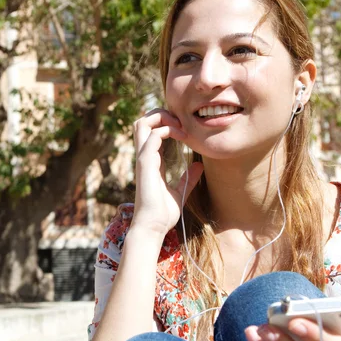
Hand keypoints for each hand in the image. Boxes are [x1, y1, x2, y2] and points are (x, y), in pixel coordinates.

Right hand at [131, 108, 203, 235]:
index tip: (185, 129)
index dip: (165, 123)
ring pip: (142, 123)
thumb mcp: (180, 192)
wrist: (154, 227)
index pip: (151, 131)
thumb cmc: (164, 213)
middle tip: (180, 122)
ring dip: (161, 118)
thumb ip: (188, 178)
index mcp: (151, 161)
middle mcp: (144, 157)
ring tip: (179, 126)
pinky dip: (166, 130)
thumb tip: (199, 166)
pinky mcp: (145, 163)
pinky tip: (181, 136)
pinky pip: (152, 136)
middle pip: (142, 121)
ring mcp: (143, 159)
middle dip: (160, 114)